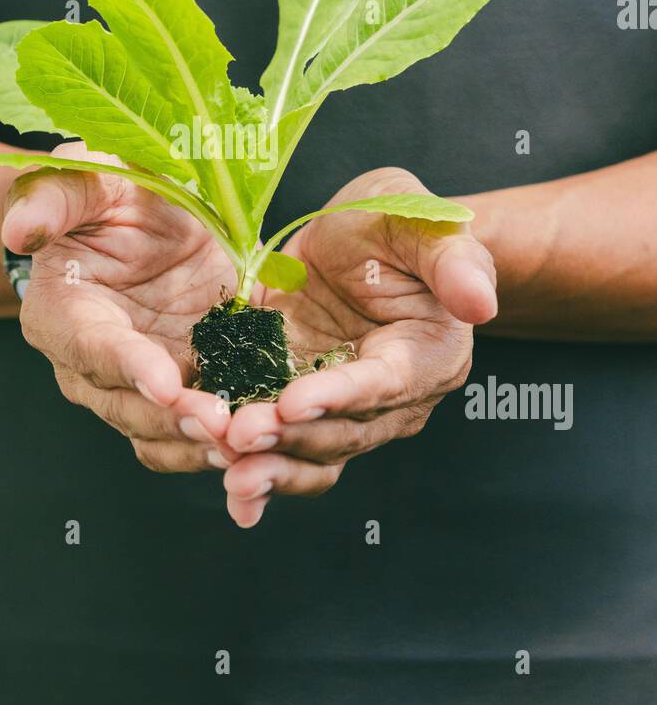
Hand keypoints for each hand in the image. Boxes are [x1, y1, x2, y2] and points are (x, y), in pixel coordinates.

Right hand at [1, 144, 240, 472]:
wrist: (153, 211)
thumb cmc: (111, 190)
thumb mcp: (88, 177)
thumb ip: (53, 196)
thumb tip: (18, 230)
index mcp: (59, 313)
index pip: (91, 348)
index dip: (129, 368)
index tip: (167, 383)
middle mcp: (90, 364)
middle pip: (127, 406)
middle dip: (174, 419)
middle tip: (221, 425)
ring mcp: (139, 383)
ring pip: (160, 433)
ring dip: (201, 443)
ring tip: (246, 441)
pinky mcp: (183, 387)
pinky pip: (197, 432)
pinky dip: (226, 443)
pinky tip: (264, 440)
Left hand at [222, 168, 497, 527]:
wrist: (360, 238)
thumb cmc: (399, 224)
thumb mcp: (423, 223)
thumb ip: (454, 260)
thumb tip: (480, 303)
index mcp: (429, 356)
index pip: (383, 384)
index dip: (339, 395)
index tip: (295, 399)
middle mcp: (391, 398)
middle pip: (343, 430)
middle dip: (291, 436)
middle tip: (239, 434)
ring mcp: (343, 409)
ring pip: (313, 453)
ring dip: (270, 464)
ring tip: (226, 464)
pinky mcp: (300, 407)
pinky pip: (282, 449)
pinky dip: (254, 468)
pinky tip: (224, 481)